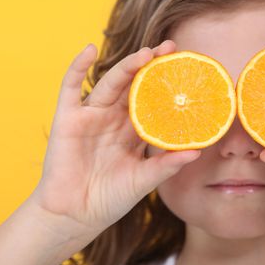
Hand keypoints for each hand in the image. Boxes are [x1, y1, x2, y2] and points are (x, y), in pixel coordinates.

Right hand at [30, 40, 199, 239]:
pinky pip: (70, 87)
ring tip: (146, 53)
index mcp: (132, 130)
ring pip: (110, 83)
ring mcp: (90, 116)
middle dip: (151, 66)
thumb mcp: (143, 180)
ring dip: (126, 66)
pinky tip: (90, 50)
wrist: (75, 216)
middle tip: (171, 48)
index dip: (167, 84)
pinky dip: (77, 67)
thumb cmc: (110, 199)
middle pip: (134, 85)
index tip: (188, 68)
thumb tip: (197, 152)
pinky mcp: (67, 118)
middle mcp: (113, 118)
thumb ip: (166, 165)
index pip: (153, 100)